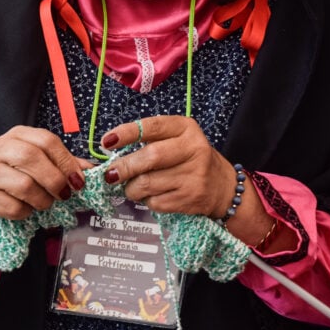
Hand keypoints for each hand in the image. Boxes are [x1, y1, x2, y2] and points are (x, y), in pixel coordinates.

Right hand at [0, 126, 92, 219]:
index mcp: (18, 134)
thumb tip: (92, 170)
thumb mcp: (42, 162)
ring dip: (42, 200)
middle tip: (65, 194)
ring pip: (24, 185)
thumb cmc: (19, 174)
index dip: (66, 161)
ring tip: (45, 203)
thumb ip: (66, 164)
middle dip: (55, 180)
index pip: (46, 140)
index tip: (79, 181)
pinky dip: (26, 212)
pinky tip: (26, 209)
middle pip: (32, 157)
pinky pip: (13, 207)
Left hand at [100, 115, 235, 218]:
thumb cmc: (191, 160)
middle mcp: (193, 150)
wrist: (223, 187)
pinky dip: (145, 200)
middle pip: (150, 157)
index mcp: (186, 129)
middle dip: (124, 167)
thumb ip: (151, 140)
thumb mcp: (178, 140)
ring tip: (130, 186)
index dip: (126, 134)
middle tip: (110, 174)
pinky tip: (150, 195)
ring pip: (148, 183)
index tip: (107, 142)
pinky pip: (155, 202)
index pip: (152, 127)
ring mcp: (193, 176)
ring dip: (131, 188)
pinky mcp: (189, 199)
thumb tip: (113, 151)